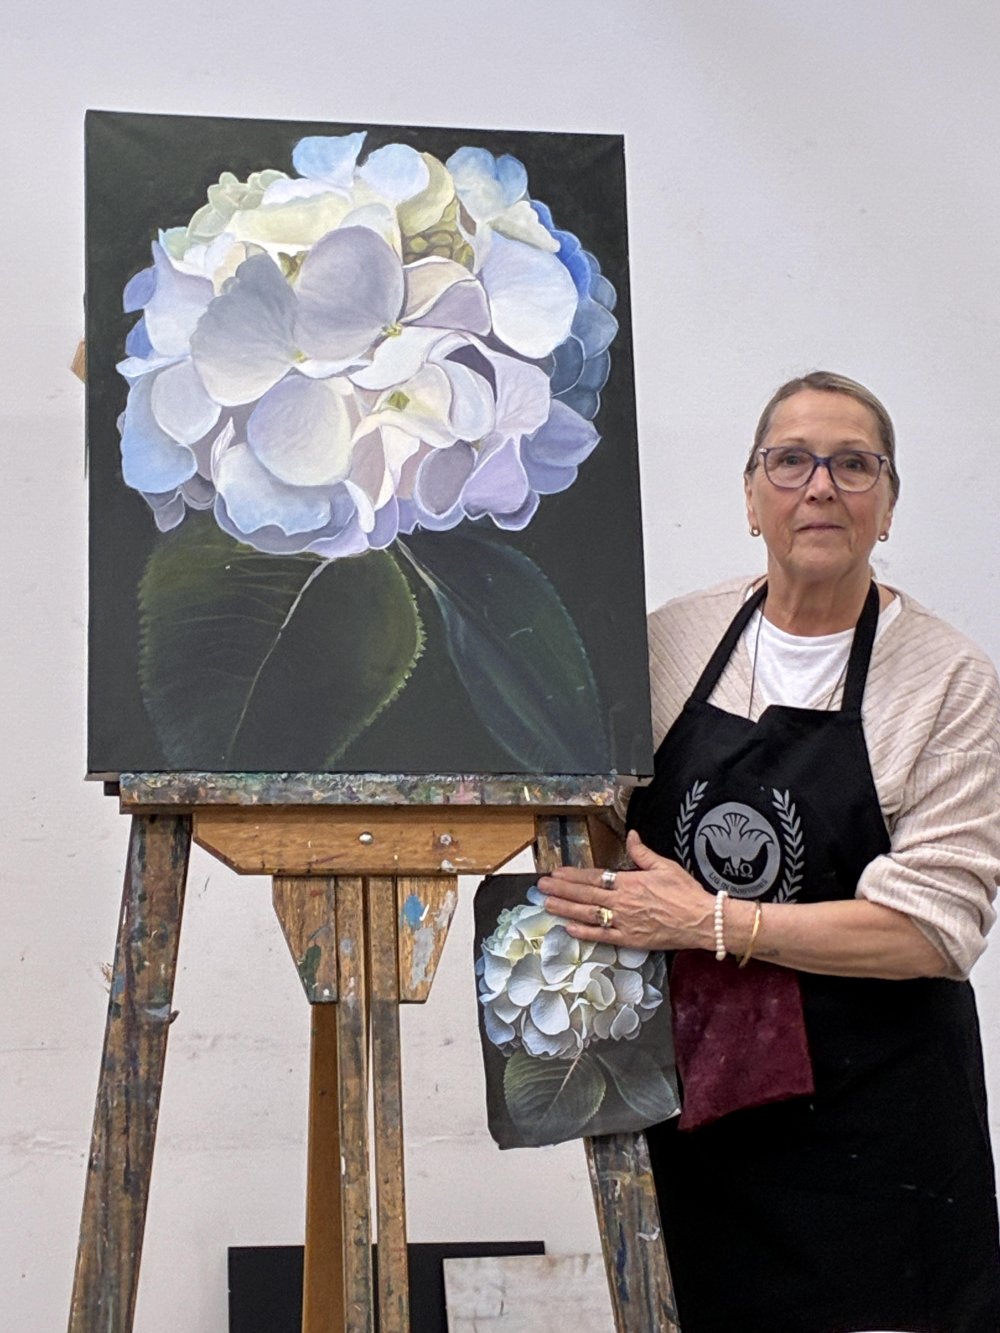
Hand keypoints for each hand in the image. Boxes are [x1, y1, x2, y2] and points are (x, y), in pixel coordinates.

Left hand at [537, 829, 716, 952]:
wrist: (702, 920)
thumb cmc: (685, 892)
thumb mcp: (664, 866)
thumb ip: (642, 853)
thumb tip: (631, 836)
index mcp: (629, 882)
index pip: (594, 877)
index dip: (573, 876)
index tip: (556, 873)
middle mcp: (622, 902)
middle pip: (585, 895)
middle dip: (561, 890)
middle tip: (541, 888)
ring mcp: (624, 922)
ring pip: (588, 915)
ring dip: (565, 909)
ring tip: (547, 905)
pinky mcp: (630, 939)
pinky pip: (602, 936)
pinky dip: (584, 933)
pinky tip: (569, 928)